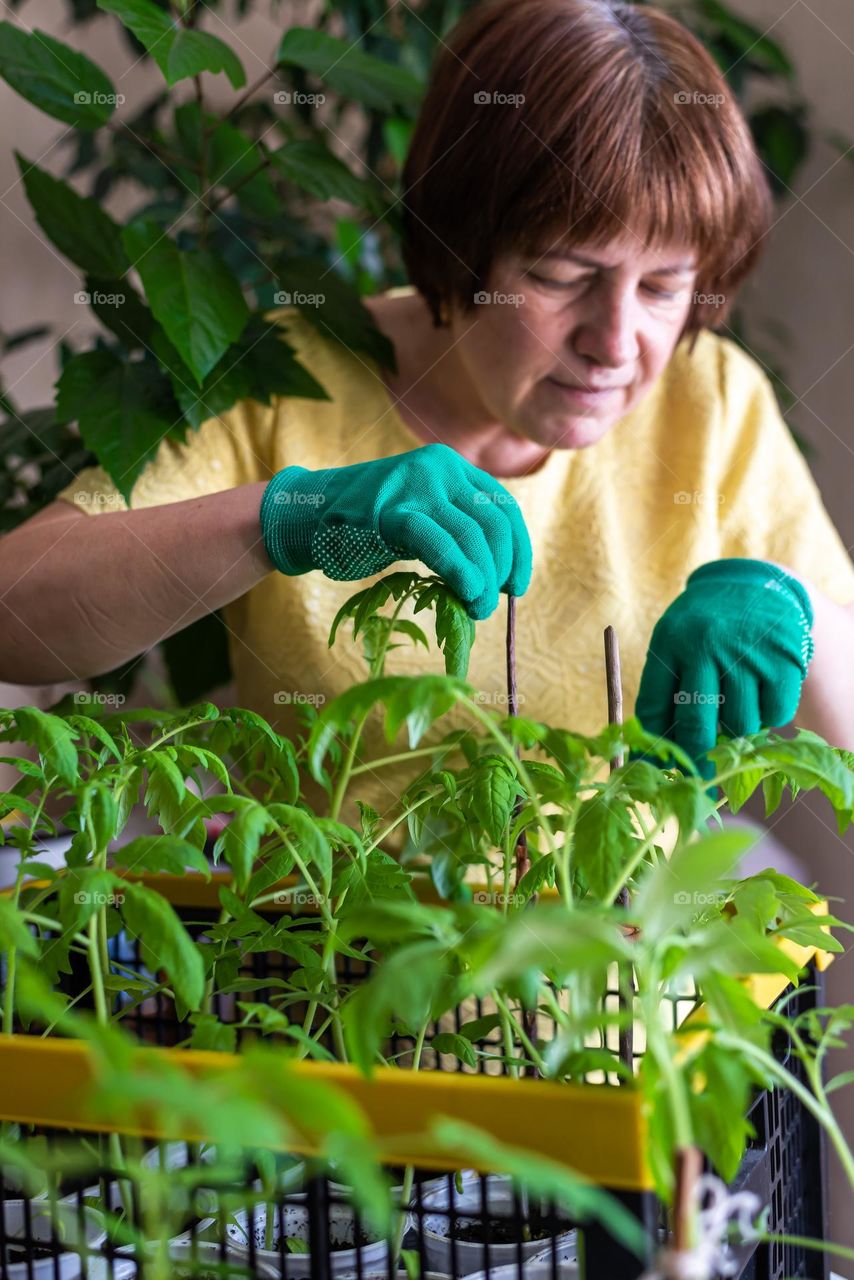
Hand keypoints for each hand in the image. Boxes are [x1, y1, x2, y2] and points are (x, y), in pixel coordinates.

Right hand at [259, 442, 531, 619]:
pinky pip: (438, 543)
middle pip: (491, 524)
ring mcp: (414, 485)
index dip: (518, 550)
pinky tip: (466, 591)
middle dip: (499, 570)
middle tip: (491, 605)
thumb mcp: (421, 516)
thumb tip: (496, 579)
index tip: (516, 586)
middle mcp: (439, 467)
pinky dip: (459, 570)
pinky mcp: (391, 510)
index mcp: (452, 466)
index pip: (502, 508)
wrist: (309, 514)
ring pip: (471, 535)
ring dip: (482, 580)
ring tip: (477, 608)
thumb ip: (455, 532)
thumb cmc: (368, 525)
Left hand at [634, 558, 814, 777]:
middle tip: (700, 774)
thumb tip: (651, 757)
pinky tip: (760, 696)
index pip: (654, 710)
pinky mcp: (784, 659)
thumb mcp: (673, 646)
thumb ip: (662, 695)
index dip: (656, 748)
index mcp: (670, 644)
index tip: (661, 771)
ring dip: (738, 730)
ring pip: (740, 725)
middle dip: (696, 759)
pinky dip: (769, 716)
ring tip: (735, 709)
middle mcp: (706, 646)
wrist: (753, 585)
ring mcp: (747, 652)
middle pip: (696, 726)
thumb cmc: (703, 630)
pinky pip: (775, 714)